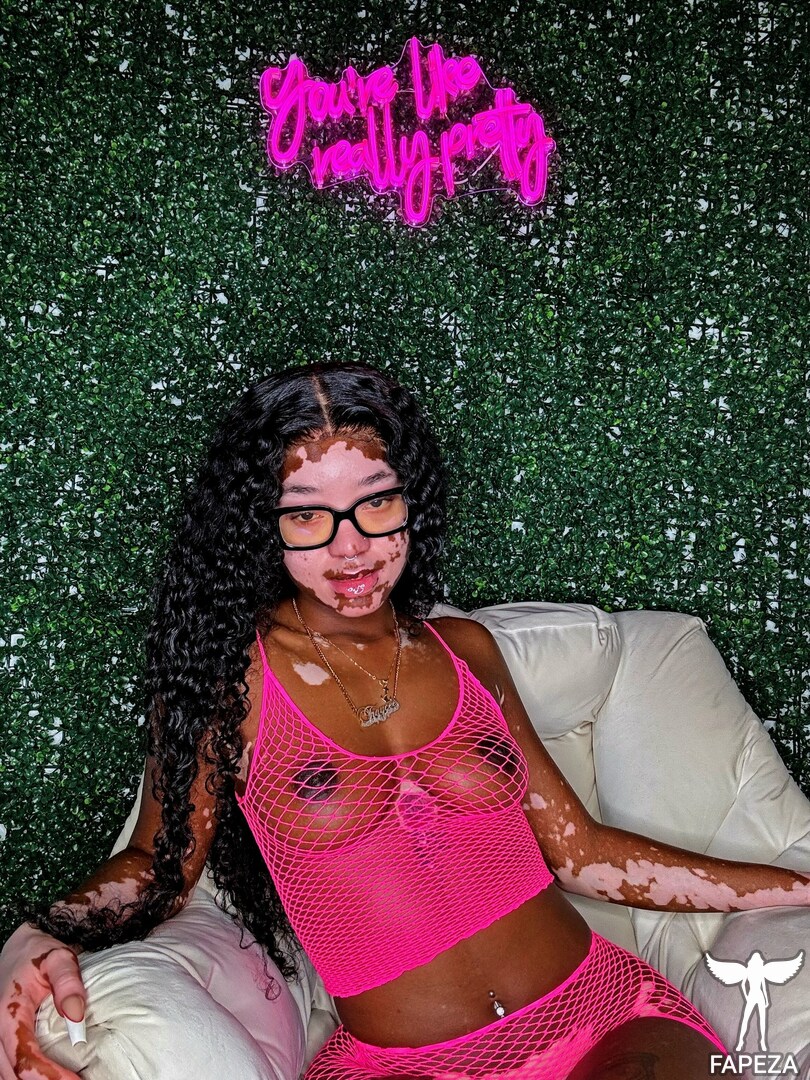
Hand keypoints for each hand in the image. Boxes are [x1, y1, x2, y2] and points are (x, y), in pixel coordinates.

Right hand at [0, 923, 83, 1079]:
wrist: (19, 951)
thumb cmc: (39, 955)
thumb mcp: (58, 958)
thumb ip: (68, 982)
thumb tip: (76, 1015)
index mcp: (7, 1014)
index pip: (24, 1058)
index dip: (47, 1076)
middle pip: (12, 1075)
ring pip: (6, 1076)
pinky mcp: (1, 1043)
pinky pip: (6, 1069)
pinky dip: (23, 1078)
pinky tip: (49, 1077)